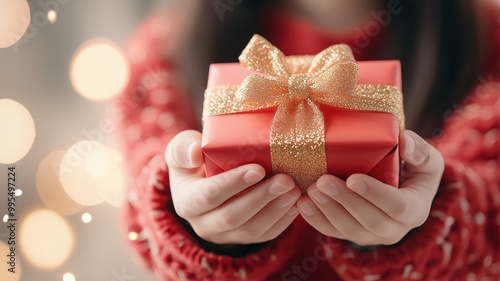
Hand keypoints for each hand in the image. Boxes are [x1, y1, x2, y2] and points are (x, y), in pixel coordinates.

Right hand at [165, 130, 300, 244]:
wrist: (203, 181)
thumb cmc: (195, 159)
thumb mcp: (182, 149)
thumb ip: (183, 148)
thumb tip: (194, 153)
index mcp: (186, 201)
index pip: (208, 195)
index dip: (233, 184)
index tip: (258, 170)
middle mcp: (203, 224)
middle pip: (232, 217)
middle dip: (261, 198)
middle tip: (285, 180)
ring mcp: (224, 235)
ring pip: (251, 230)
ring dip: (275, 210)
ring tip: (294, 190)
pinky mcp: (243, 238)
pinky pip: (264, 236)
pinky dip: (282, 221)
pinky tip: (295, 203)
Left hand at [297, 130, 444, 245]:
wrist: (400, 188)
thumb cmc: (413, 169)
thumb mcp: (427, 159)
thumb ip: (421, 151)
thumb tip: (404, 142)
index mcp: (415, 210)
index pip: (397, 207)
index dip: (374, 194)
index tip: (352, 178)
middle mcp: (394, 229)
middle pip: (369, 221)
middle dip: (344, 201)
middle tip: (323, 181)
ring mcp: (371, 235)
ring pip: (348, 229)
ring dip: (327, 210)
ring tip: (310, 190)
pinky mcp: (351, 235)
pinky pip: (332, 232)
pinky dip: (316, 219)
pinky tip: (303, 204)